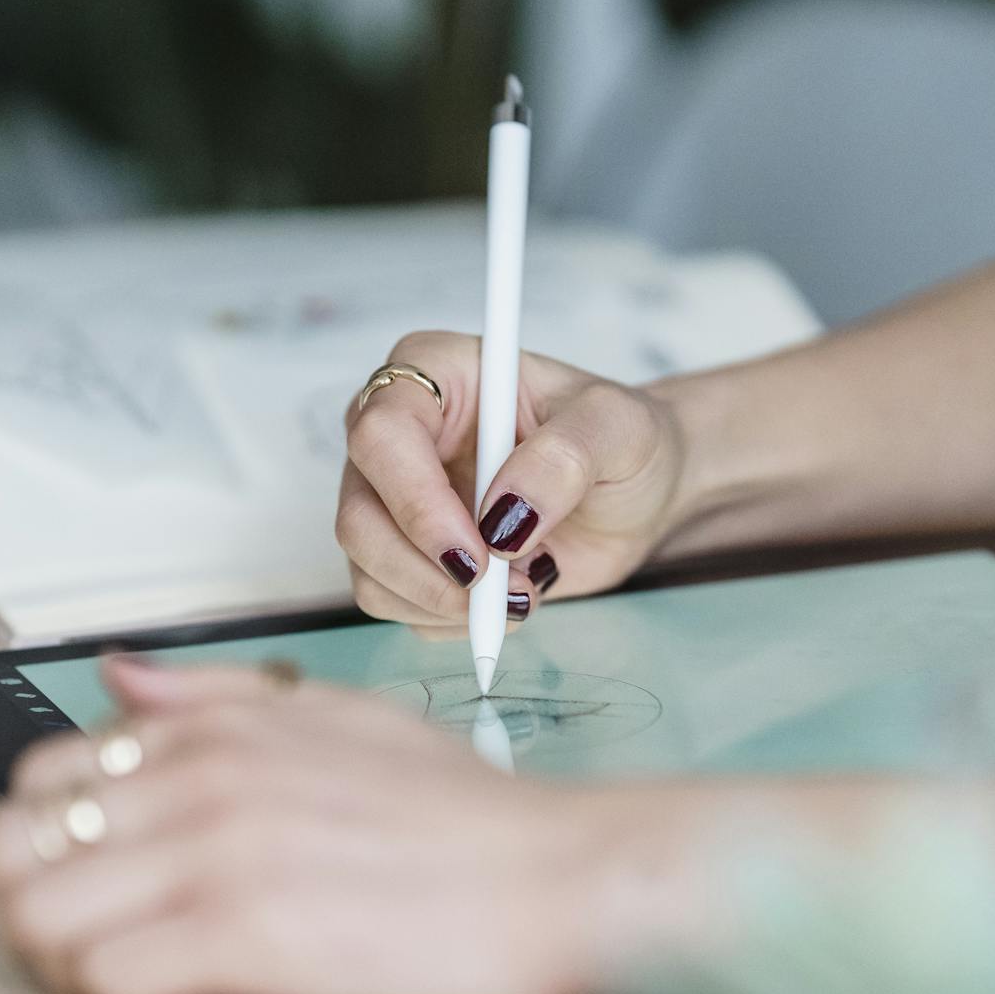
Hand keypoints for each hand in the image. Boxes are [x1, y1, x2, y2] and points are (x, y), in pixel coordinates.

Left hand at [0, 658, 683, 993]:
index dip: (53, 842)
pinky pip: (106, 982)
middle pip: (13, 848)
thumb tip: (120, 679)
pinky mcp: (248, 935)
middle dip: (38, 904)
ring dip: (67, 963)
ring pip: (36, 917)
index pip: (40, 776)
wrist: (564, 876)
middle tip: (102, 941)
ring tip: (140, 978)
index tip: (103, 884)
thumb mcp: (342, 720)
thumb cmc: (466, 819)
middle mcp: (201, 779)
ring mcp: (220, 853)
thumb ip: (220, 698)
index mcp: (215, 731)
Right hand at [337, 330, 686, 635]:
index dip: (416, 502)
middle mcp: (399, 435)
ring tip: (524, 587)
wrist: (636, 492)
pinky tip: (507, 598)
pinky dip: (450, 620)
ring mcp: (395, 498)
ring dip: (444, 602)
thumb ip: (565, 458)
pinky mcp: (407, 552)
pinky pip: (395, 604)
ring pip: (368, 570)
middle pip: (358, 516)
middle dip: (427, 571)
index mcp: (433, 373)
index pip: (380, 436)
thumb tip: (505, 516)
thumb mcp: (618, 428)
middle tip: (505, 589)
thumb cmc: (622, 440)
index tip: (478, 550)